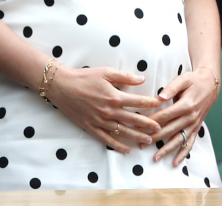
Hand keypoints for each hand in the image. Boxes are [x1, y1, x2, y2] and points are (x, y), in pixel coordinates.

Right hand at [45, 64, 162, 153]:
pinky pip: (107, 139)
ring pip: (123, 132)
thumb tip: (142, 79)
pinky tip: (127, 150)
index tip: (159, 105)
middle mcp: (109, 111)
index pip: (137, 102)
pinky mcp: (91, 127)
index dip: (150, 103)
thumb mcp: (105, 72)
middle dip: (148, 124)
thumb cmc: (83, 77)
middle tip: (159, 128)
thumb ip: (125, 77)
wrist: (62, 86)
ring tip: (149, 140)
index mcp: (114, 96)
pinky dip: (118, 145)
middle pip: (133, 120)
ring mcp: (100, 121)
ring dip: (137, 136)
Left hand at [148, 67, 218, 165]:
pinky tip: (176, 162)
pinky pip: (190, 143)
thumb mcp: (183, 79)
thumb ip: (171, 88)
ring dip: (167, 150)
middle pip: (169, 130)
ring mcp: (194, 125)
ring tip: (155, 158)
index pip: (165, 116)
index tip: (139, 127)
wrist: (211, 85)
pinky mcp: (196, 128)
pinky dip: (183, 154)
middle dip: (154, 138)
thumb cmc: (194, 80)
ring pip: (179, 140)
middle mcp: (190, 118)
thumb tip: (159, 97)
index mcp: (186, 105)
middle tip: (140, 144)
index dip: (151, 122)